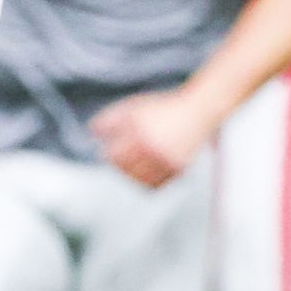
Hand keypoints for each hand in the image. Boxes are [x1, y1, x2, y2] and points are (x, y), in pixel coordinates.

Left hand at [90, 90, 206, 186]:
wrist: (198, 110)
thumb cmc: (165, 107)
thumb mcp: (135, 106)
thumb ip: (111, 118)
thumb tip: (92, 131)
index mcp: (140, 132)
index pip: (113, 155)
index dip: (110, 152)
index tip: (111, 148)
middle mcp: (153, 148)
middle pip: (125, 169)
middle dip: (121, 163)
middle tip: (124, 155)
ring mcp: (166, 160)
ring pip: (138, 180)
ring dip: (132, 174)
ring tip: (136, 163)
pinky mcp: (177, 169)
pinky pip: (154, 185)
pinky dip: (147, 181)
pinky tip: (147, 170)